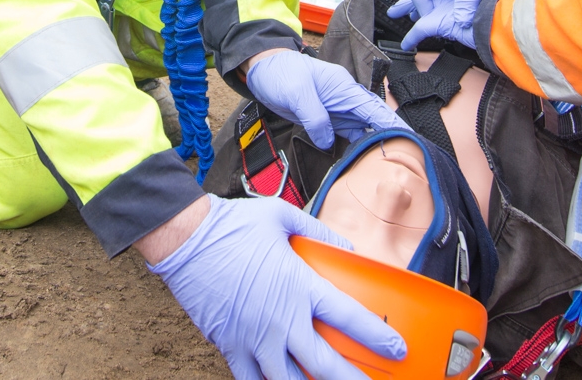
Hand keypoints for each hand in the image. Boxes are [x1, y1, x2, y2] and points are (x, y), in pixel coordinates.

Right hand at [149, 194, 406, 379]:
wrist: (184, 239)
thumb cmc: (231, 225)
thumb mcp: (282, 217)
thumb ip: (319, 232)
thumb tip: (346, 247)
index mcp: (298, 286)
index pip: (348, 319)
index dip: (377, 338)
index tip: (396, 350)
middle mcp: (280, 319)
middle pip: (325, 365)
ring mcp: (254, 338)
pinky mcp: (230, 346)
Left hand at [245, 49, 401, 149]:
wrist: (264, 71)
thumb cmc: (281, 73)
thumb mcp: (297, 93)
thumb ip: (315, 117)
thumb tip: (328, 140)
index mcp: (344, 87)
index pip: (374, 108)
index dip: (392, 124)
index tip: (409, 140)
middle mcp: (346, 99)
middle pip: (374, 120)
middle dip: (388, 137)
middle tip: (401, 161)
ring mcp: (338, 110)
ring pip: (363, 130)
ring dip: (372, 145)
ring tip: (385, 166)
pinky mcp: (328, 119)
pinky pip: (347, 134)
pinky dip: (355, 147)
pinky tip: (361, 160)